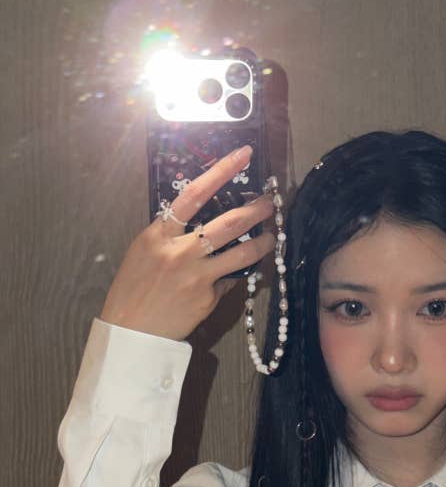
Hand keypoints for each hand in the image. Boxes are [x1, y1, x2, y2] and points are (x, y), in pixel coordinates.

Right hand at [100, 145, 275, 340]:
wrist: (132, 332)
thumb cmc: (134, 290)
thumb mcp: (144, 252)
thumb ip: (171, 235)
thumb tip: (202, 221)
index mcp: (159, 234)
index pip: (194, 193)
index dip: (221, 171)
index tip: (243, 155)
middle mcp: (180, 251)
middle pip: (229, 223)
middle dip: (255, 210)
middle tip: (271, 203)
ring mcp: (197, 275)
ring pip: (241, 253)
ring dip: (262, 242)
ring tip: (271, 236)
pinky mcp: (208, 297)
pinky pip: (231, 280)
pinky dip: (238, 274)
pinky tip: (242, 271)